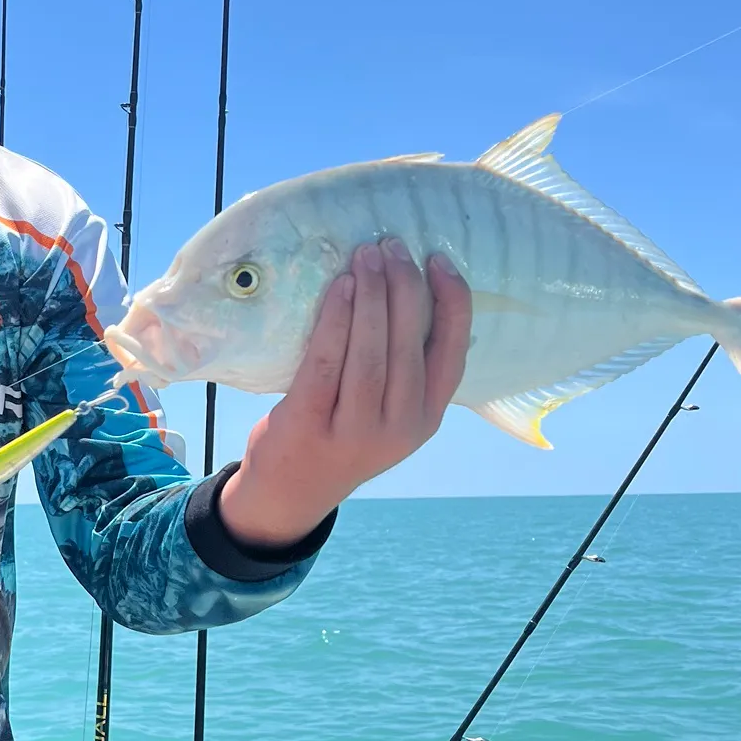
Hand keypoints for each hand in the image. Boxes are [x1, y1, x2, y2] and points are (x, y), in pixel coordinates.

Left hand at [218, 240, 471, 548]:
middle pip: (409, 345)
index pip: (452, 353)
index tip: (439, 260)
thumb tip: (408, 290)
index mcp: (425, 420)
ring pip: (371, 352)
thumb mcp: (387, 417)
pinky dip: (336, 319)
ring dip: (372, 296)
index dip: (452, 302)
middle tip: (392, 245)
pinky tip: (340, 287)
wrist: (288, 495)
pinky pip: (327, 361)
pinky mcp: (310, 424)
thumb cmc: (340, 437)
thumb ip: (404, 373)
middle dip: (404, 287)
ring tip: (367, 256)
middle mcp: (397, 428)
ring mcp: (354, 431)